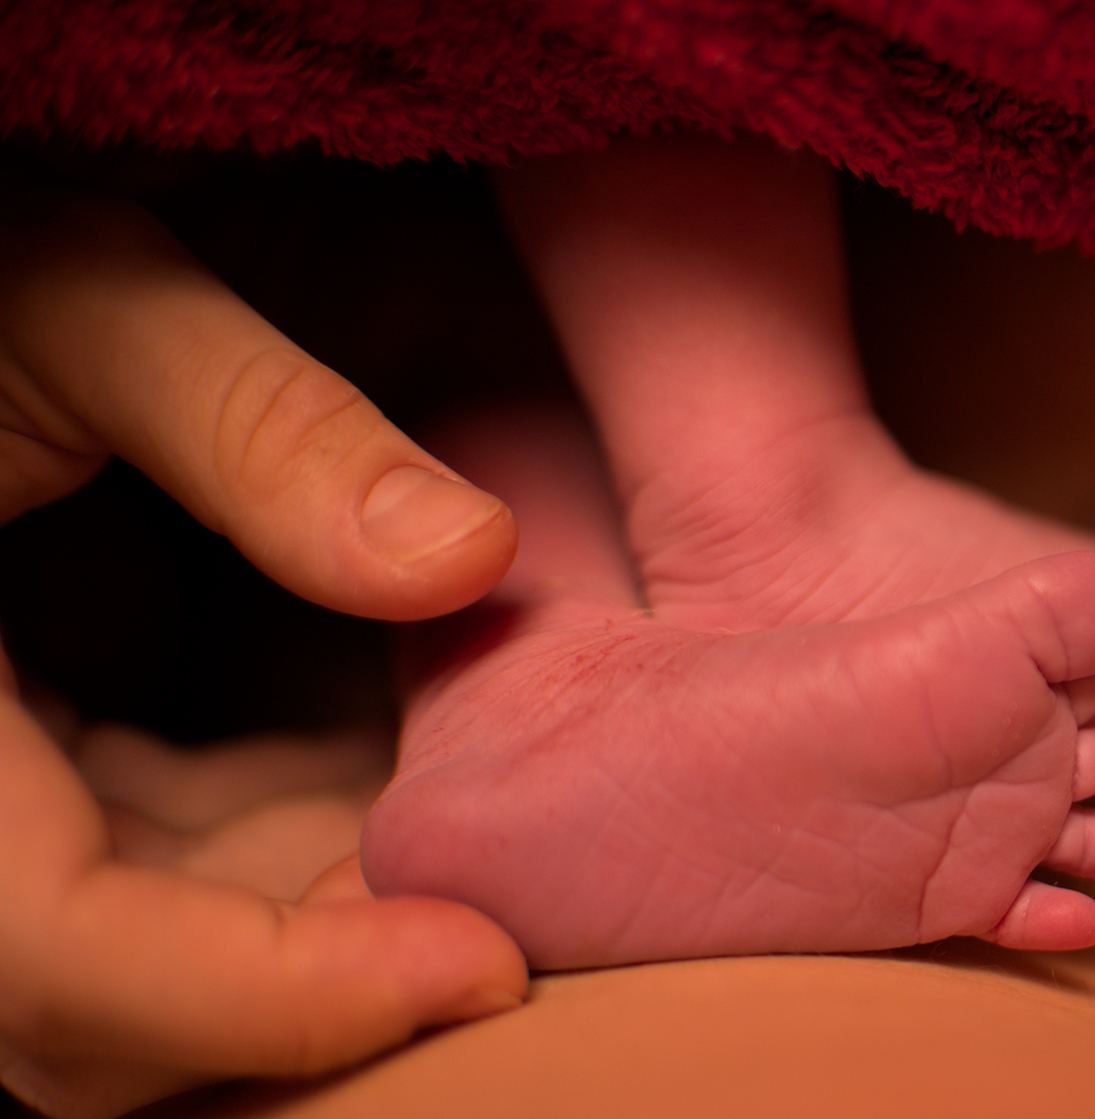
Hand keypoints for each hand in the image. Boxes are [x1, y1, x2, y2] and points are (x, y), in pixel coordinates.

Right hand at [0, 191, 525, 1117]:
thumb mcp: (79, 301)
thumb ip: (263, 426)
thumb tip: (475, 556)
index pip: (57, 952)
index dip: (275, 999)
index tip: (486, 965)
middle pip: (111, 1011)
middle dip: (324, 985)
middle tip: (518, 918)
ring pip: (145, 967)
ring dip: (318, 937)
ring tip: (479, 859)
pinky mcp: (37, 779)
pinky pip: (160, 879)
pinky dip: (289, 869)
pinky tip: (398, 795)